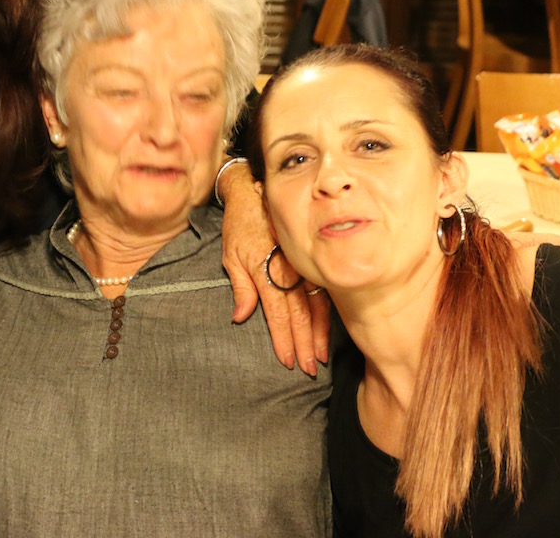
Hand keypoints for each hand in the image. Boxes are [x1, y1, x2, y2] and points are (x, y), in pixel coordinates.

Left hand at [218, 162, 330, 374]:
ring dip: (320, 332)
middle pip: (300, 314)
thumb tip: (241, 316)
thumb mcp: (230, 255)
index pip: (277, 313)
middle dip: (305, 344)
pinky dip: (327, 312)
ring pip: (316, 304)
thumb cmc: (239, 225)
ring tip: (321, 355)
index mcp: (265, 270)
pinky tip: (330, 328)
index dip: (284, 339)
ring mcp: (302, 264)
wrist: (255, 191)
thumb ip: (240, 287)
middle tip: (309, 368)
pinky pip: (323, 289)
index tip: (289, 360)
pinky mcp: (310, 259)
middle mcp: (288, 269)